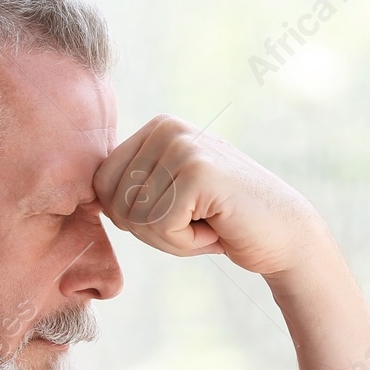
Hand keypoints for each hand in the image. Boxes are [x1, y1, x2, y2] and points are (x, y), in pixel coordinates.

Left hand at [92, 115, 329, 274]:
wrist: (284, 234)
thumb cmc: (219, 222)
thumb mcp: (165, 197)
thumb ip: (127, 189)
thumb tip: (85, 196)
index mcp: (155, 127)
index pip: (101, 186)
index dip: (133, 217)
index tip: (177, 212)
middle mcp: (166, 127)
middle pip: (114, 203)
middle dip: (151, 230)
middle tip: (195, 220)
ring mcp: (183, 145)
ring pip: (135, 218)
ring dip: (170, 238)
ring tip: (208, 221)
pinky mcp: (197, 171)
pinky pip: (160, 227)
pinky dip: (186, 242)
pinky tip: (217, 227)